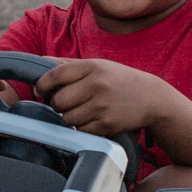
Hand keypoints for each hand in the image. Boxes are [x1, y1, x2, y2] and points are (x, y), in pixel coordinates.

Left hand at [33, 59, 175, 136]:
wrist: (152, 98)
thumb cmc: (119, 80)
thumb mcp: (98, 65)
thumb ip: (69, 64)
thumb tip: (40, 61)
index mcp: (92, 67)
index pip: (56, 75)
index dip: (42, 84)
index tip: (39, 90)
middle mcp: (97, 85)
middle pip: (58, 101)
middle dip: (57, 104)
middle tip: (65, 103)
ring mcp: (102, 106)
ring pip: (67, 118)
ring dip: (69, 117)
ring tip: (82, 111)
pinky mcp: (107, 124)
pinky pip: (81, 130)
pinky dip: (82, 128)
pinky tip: (93, 119)